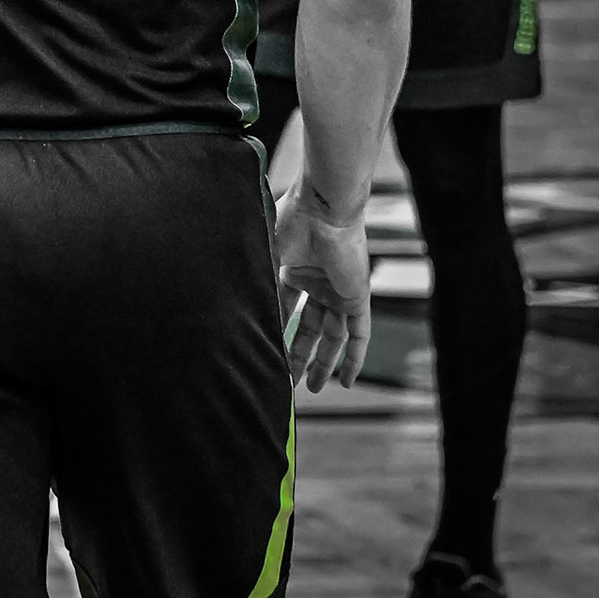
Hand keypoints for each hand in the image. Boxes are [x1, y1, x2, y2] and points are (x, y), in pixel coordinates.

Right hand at [273, 182, 370, 390]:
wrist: (323, 210)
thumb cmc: (292, 222)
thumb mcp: (268, 258)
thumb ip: (261, 285)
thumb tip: (239, 310)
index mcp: (296, 270)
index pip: (286, 308)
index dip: (277, 330)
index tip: (266, 350)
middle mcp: (319, 283)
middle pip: (311, 328)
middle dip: (300, 354)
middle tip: (290, 378)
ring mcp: (339, 292)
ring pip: (334, 337)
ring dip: (324, 363)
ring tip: (312, 387)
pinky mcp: (357, 298)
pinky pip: (359, 335)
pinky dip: (354, 358)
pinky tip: (347, 379)